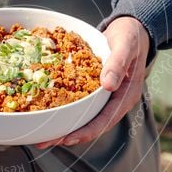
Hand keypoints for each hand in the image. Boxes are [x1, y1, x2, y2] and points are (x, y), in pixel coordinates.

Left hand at [35, 16, 149, 148]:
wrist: (131, 28)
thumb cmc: (131, 36)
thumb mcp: (126, 46)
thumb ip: (118, 63)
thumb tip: (108, 85)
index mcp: (125, 96)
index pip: (104, 120)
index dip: (85, 131)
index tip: (67, 139)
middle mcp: (114, 101)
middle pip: (90, 124)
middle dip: (67, 135)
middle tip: (44, 142)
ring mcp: (104, 97)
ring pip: (83, 116)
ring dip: (63, 125)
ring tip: (41, 134)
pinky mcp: (94, 89)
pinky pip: (79, 103)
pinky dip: (64, 108)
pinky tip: (47, 111)